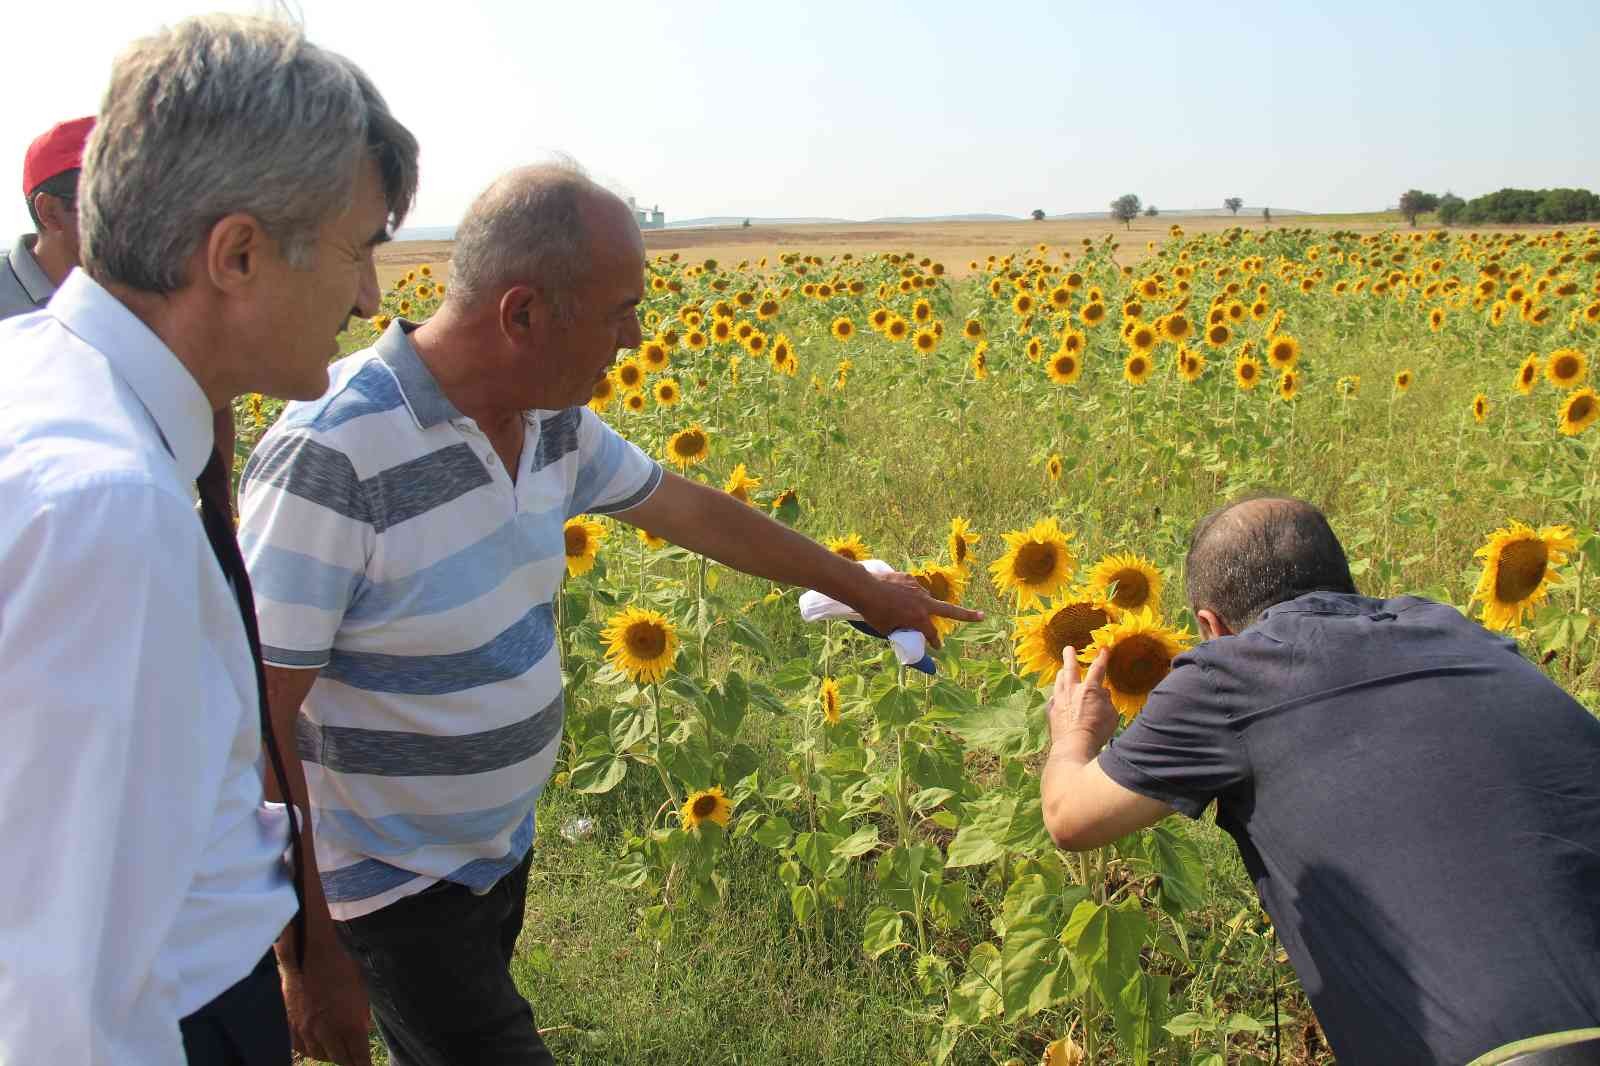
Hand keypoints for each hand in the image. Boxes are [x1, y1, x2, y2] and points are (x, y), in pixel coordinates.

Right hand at [280, 941, 371, 1065]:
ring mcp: (307, 1031)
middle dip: (350, 1061)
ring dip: (331, 1055)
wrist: (310, 954)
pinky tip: (318, 1044)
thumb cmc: (341, 968)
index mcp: (349, 1025)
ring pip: (320, 1055)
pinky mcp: (292, 1026)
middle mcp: (327, 1033)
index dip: (364, 1065)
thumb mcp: (361, 992)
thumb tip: (362, 1032)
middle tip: (355, 1058)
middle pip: (340, 1060)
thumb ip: (361, 1017)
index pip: (359, 1059)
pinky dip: (312, 1049)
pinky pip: (302, 1048)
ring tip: (337, 1049)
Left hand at [856, 569, 983, 647]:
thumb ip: (900, 633)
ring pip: (925, 600)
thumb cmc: (874, 612)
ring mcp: (917, 588)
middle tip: (982, 616)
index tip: (937, 647)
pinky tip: (894, 596)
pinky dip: (907, 595)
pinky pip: (912, 589)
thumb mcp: (888, 630)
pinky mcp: (909, 578)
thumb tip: (905, 636)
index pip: (932, 634)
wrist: (864, 588)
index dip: (935, 642)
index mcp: (919, 618)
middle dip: (968, 615)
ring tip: (900, 608)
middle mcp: (923, 602)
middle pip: (950, 610)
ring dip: (921, 606)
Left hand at [1047, 647, 1117, 754]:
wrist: (1074, 746)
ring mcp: (1059, 699)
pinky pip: (1053, 697)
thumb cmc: (1097, 732)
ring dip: (1062, 674)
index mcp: (1090, 689)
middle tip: (1068, 648)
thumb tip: (1103, 692)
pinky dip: (1057, 695)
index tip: (1104, 649)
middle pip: (1070, 667)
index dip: (1102, 658)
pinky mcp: (1051, 710)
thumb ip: (1107, 701)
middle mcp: (1072, 690)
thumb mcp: (1111, 715)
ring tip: (1062, 671)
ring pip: (1059, 680)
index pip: (1098, 668)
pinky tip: (1057, 697)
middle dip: (1070, 656)